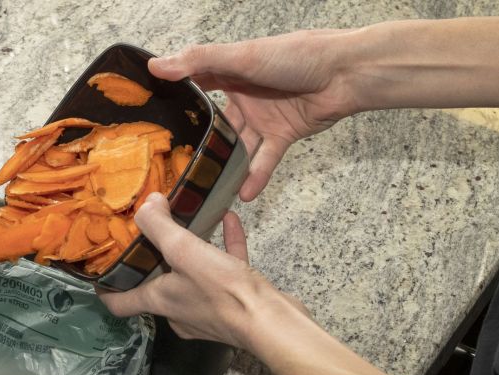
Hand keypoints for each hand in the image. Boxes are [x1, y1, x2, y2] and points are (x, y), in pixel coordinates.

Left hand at [98, 193, 308, 348]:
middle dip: (153, 260)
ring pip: (192, 277)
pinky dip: (224, 248)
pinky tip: (230, 222)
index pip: (120, 304)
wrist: (272, 322)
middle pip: (156, 287)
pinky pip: (224, 271)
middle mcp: (179, 311)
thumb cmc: (223, 291)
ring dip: (191, 251)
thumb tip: (146, 204)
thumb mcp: (185, 251)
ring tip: (192, 222)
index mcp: (160, 302)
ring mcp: (208, 311)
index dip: (106, 290)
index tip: (101, 274)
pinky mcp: (235, 305)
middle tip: (150, 233)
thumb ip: (161, 226)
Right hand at [149, 30, 357, 199]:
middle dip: (200, 143)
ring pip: (239, 146)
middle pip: (217, 124)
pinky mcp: (282, 136)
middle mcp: (244, 97)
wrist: (345, 73)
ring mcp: (263, 118)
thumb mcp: (242, 56)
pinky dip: (255, 177)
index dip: (178, 99)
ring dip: (226, 166)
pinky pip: (265, 160)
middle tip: (176, 165)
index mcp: (231, 72)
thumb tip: (156, 65)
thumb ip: (199, 62)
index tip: (153, 117)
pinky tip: (242, 195)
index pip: (197, 85)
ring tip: (206, 188)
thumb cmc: (296, 55)